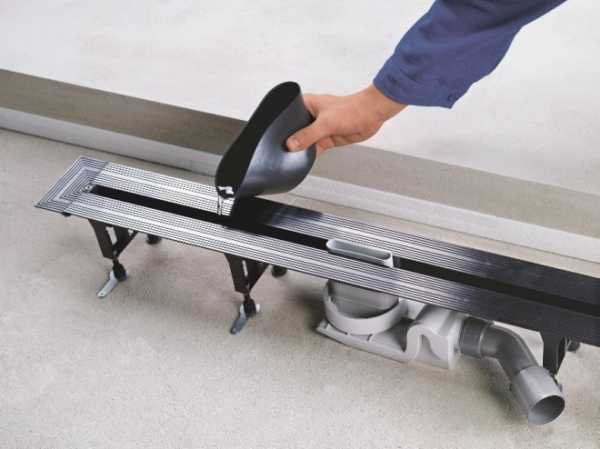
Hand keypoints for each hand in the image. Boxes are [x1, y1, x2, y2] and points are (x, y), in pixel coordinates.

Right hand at [286, 84, 405, 155]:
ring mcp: (318, 128)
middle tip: (284, 150)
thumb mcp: (326, 122)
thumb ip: (308, 135)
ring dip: (301, 149)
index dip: (281, 126)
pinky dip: (310, 154)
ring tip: (294, 156)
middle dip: (291, 140)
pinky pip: (314, 149)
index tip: (276, 137)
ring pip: (304, 142)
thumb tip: (292, 144)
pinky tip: (306, 159)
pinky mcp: (326, 138)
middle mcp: (310, 116)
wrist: (372, 115)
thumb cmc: (352, 109)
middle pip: (295, 131)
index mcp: (306, 104)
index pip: (288, 116)